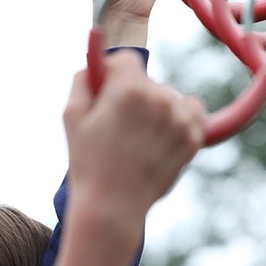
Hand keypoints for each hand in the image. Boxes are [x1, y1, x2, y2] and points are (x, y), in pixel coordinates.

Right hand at [62, 52, 204, 223]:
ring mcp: (180, 118)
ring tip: (139, 140)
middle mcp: (160, 98)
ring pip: (169, 97)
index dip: (112, 75)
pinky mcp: (194, 137)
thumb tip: (95, 63)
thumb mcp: (71, 117)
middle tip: (118, 128)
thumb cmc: (87, 162)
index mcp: (128, 89)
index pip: (126, 60)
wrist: (113, 206)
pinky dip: (179, 120)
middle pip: (148, 82)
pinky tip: (160, 139)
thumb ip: (83, 79)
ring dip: (157, 110)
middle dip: (133, 97)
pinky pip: (192, 112)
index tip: (106, 95)